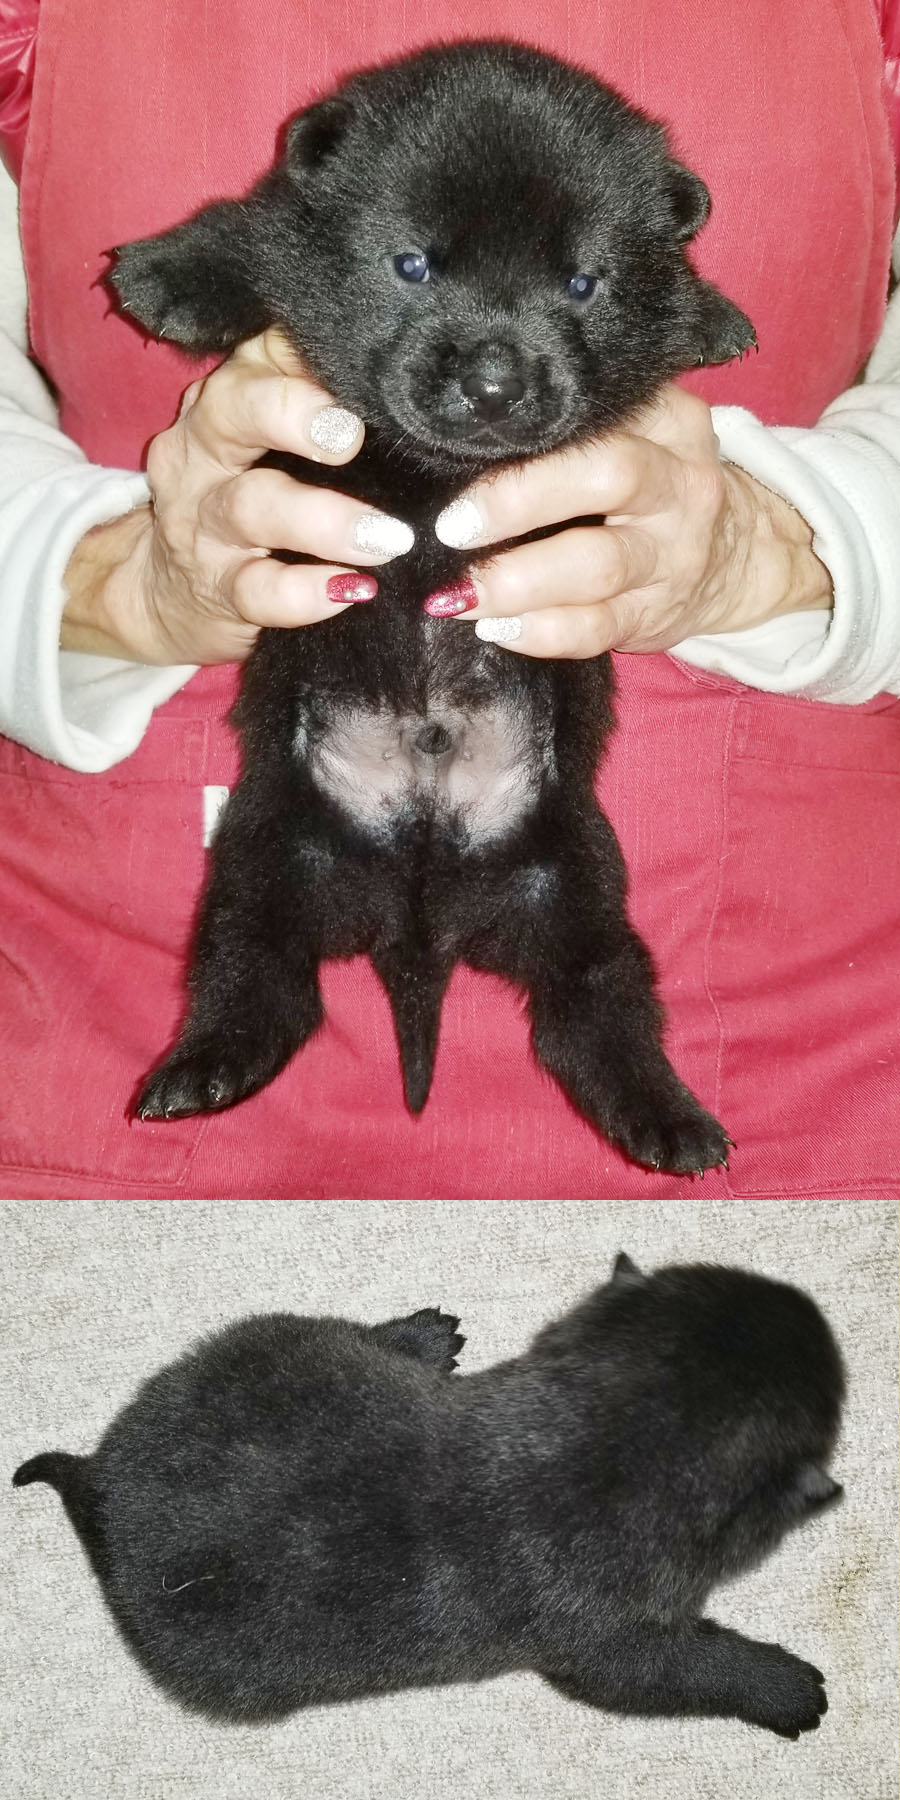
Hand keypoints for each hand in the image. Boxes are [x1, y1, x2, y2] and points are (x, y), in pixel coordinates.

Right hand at [61, 330, 414, 664]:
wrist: (164, 592)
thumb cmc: (245, 496)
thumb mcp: (268, 438)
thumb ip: (321, 402)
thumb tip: (411, 386)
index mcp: (230, 396)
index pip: (266, 352)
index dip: (311, 352)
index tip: (366, 367)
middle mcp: (205, 447)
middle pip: (236, 409)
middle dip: (293, 414)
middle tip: (349, 436)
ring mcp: (206, 522)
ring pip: (253, 507)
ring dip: (324, 521)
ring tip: (385, 538)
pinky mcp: (219, 589)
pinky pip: (260, 589)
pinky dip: (307, 593)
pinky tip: (350, 590)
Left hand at [427, 384, 832, 657]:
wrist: (731, 556)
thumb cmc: (650, 485)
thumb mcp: (639, 433)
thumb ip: (577, 426)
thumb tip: (461, 440)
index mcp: (670, 421)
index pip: (601, 411)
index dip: (529, 433)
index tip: (459, 448)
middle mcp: (679, 483)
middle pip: (607, 478)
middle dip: (519, 502)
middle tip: (452, 527)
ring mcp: (672, 554)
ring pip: (597, 565)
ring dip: (518, 582)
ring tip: (459, 593)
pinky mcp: (655, 614)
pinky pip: (595, 629)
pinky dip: (540, 633)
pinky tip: (496, 629)